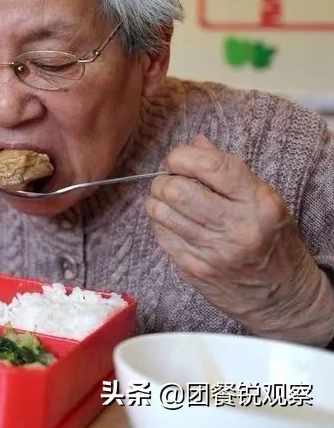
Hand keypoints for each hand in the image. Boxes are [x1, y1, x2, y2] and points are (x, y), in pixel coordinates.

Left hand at [147, 135, 333, 344]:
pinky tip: (176, 224)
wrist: (282, 297)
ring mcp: (212, 252)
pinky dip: (161, 223)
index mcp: (258, 203)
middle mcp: (236, 228)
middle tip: (172, 181)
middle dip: (165, 180)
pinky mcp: (193, 269)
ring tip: (172, 202)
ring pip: (160, 212)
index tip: (179, 159)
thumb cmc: (271, 239)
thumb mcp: (263, 199)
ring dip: (158, 201)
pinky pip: (160, 235)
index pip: (211, 166)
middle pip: (175, 189)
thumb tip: (195, 143)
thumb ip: (227, 169)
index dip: (183, 156)